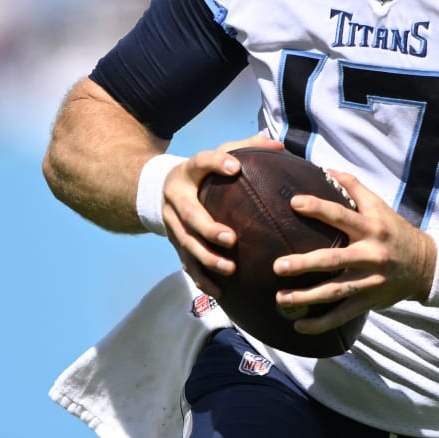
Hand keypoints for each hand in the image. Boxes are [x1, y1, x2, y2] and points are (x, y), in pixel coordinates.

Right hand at [159, 135, 284, 279]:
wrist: (159, 189)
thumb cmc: (202, 172)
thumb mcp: (218, 154)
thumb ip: (246, 147)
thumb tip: (278, 146)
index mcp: (188, 172)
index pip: (200, 162)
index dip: (216, 163)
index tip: (235, 167)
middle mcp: (176, 198)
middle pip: (189, 215)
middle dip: (208, 228)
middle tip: (231, 239)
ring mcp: (172, 224)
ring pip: (186, 244)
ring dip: (207, 258)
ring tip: (229, 269)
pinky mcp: (174, 244)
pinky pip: (186, 263)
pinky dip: (201, 278)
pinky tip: (219, 291)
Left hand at [274, 170, 436, 335]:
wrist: (426, 265)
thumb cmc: (395, 231)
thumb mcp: (380, 206)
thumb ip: (353, 187)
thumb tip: (325, 168)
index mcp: (371, 227)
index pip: (341, 215)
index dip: (318, 208)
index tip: (293, 203)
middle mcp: (370, 254)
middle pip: (333, 260)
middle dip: (303, 264)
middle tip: (277, 267)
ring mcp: (370, 281)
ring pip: (335, 291)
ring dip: (306, 298)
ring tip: (280, 299)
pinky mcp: (369, 301)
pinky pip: (343, 315)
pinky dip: (321, 324)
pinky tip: (299, 326)